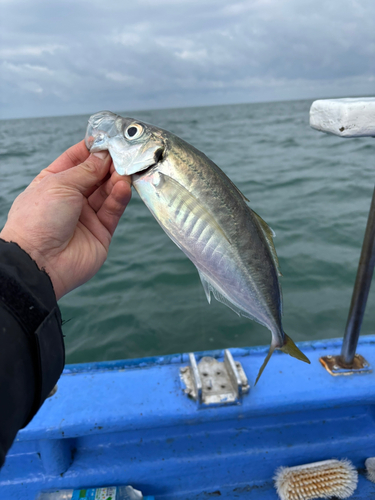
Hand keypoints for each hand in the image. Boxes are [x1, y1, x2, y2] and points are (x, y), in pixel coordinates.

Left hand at [0, 141, 131, 299]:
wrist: (39, 262)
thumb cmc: (39, 219)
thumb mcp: (60, 184)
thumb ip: (87, 170)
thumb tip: (105, 155)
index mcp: (54, 182)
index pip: (77, 159)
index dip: (92, 149)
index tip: (109, 139)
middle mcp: (72, 198)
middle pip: (96, 175)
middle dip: (109, 164)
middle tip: (124, 154)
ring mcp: (87, 216)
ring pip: (107, 192)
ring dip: (117, 180)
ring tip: (126, 171)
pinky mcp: (102, 232)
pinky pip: (113, 210)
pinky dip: (120, 197)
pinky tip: (123, 187)